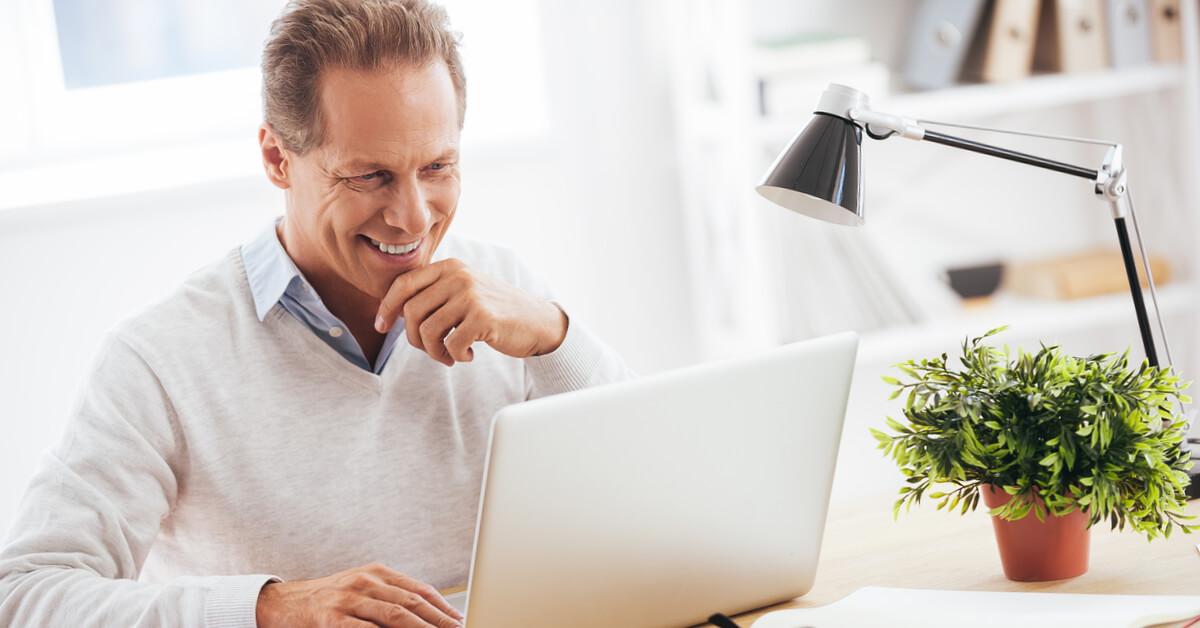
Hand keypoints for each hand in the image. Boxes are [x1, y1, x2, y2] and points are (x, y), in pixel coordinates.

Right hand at [255, 562, 463, 627]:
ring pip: (395, 615)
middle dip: (439, 621)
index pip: (419, 590)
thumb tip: (423, 616)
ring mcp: (349, 600)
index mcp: (376, 573)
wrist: (282, 603)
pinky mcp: (333, 619)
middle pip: (412, 603)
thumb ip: (388, 598)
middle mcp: (365, 582)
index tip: (459, 620)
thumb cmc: (327, 599)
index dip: (443, 607)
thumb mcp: (360, 590)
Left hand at [375, 259, 567, 366]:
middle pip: (411, 311)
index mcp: (450, 267)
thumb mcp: (464, 291)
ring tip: (449, 356)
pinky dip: (455, 356)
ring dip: (434, 352)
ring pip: (427, 331)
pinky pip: (450, 345)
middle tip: (431, 349)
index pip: (403, 284)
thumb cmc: (495, 311)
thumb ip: (434, 293)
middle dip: (413, 338)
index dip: (387, 307)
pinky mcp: (483, 318)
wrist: (537, 321)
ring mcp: (471, 295)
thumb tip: (391, 312)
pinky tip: (468, 354)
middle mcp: (459, 276)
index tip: (381, 326)